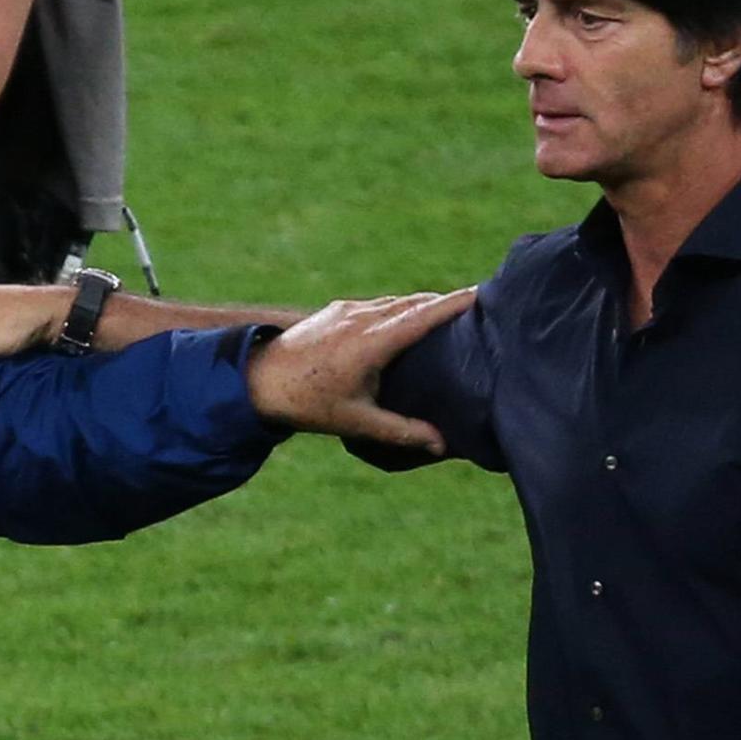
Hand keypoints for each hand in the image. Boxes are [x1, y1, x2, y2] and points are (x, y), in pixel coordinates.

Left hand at [243, 288, 475, 446]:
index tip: (483, 295)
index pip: (423, 315)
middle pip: (415, 302)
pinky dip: (399, 307)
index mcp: (372, 342)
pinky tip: (408, 317)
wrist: (256, 380)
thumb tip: (441, 445)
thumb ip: (402, 431)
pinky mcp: (336, 310)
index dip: (455, 304)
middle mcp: (362, 317)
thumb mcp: (357, 422)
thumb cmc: (307, 404)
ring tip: (451, 310)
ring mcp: (347, 309)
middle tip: (479, 304)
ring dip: (422, 304)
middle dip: (446, 302)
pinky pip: (377, 303)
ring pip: (395, 301)